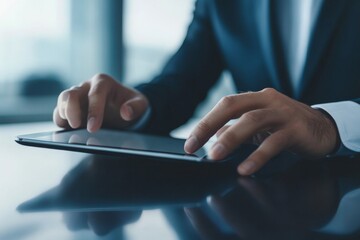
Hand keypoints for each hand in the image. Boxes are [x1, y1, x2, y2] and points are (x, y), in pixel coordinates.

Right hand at [53, 74, 148, 131]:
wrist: (124, 107)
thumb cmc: (131, 104)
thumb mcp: (140, 104)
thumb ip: (136, 107)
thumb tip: (126, 113)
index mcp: (103, 82)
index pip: (95, 94)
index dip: (93, 111)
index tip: (93, 128)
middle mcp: (87, 86)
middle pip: (71, 94)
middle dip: (72, 110)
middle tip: (76, 126)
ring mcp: (77, 96)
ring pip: (63, 101)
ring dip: (63, 114)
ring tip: (70, 128)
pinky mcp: (71, 108)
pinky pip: (60, 112)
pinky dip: (61, 121)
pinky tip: (66, 131)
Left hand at [184, 88, 339, 174]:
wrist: (324, 128)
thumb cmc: (287, 126)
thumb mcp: (259, 126)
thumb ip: (237, 129)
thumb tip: (213, 138)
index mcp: (255, 98)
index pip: (225, 105)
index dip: (205, 122)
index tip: (190, 142)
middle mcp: (267, 100)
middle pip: (233, 106)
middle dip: (209, 125)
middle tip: (194, 146)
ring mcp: (283, 113)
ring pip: (252, 120)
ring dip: (230, 139)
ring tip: (215, 156)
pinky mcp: (296, 130)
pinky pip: (274, 142)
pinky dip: (257, 156)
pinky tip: (245, 169)